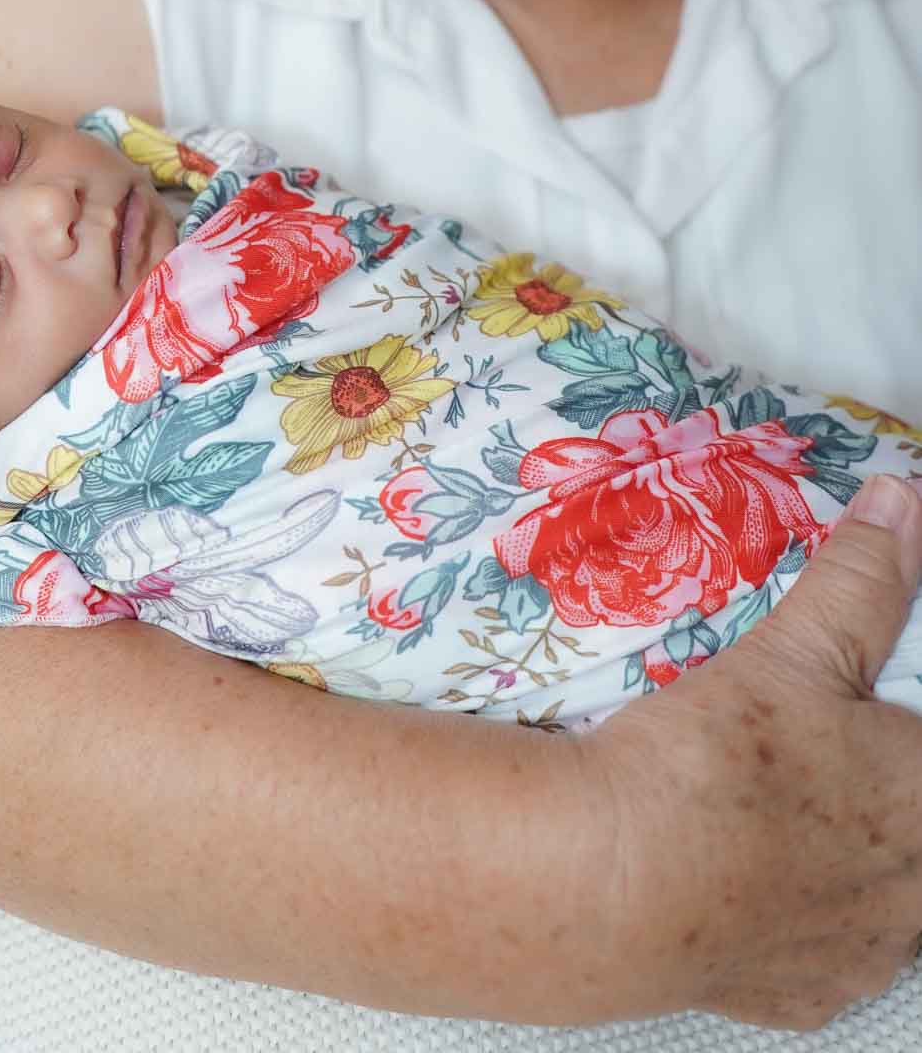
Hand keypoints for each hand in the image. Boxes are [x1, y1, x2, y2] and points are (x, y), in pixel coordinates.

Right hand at [588, 474, 921, 1027]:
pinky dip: (797, 913)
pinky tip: (749, 871)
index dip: (896, 722)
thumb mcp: (793, 651)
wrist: (611, 881)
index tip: (854, 700)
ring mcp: (860, 957)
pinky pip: (825, 953)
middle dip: (878, 783)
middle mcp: (915, 896)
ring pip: (885, 899)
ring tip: (779, 800)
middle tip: (810, 740)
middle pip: (911, 825)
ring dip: (850, 853)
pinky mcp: (800, 999)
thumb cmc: (714, 763)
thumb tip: (902, 502)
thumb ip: (862, 579)